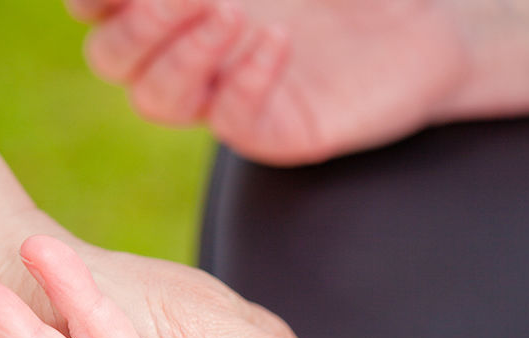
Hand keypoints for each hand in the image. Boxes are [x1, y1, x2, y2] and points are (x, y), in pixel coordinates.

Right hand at [69, 0, 528, 164]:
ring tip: (232, 11)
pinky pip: (233, 123)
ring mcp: (228, 99)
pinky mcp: (272, 133)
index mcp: (181, 8)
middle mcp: (194, 56)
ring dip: (180, 52)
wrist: (429, 25)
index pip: (99, 10)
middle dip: (137, 23)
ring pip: (156, 99)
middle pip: (113, 59)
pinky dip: (244, 80)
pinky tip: (278, 42)